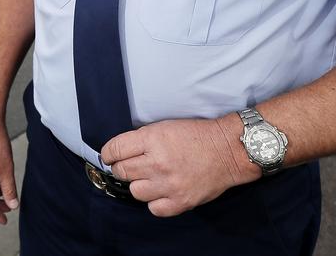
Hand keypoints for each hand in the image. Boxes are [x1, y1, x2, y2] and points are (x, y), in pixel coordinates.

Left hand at [100, 117, 258, 216]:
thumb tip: (121, 151)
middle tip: (129, 165)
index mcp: (153, 139)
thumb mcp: (165, 127)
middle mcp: (157, 162)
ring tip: (149, 177)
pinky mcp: (179, 202)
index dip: (108, 153)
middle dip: (121, 168)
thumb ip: (142, 140)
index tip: (108, 156)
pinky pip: (153, 208)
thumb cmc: (196, 136)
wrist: (226, 151)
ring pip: (135, 191)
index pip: (115, 149)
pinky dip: (154, 201)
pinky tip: (161, 190)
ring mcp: (168, 185)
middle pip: (122, 171)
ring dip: (139, 184)